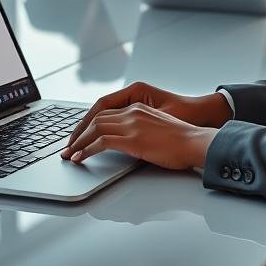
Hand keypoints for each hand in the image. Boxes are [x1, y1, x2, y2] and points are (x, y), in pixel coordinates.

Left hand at [61, 82, 232, 164]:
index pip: (106, 112)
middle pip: (96, 118)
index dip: (89, 125)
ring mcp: (132, 124)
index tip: (80, 137)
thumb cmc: (183, 141)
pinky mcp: (133, 139)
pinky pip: (101, 142)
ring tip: (70, 155)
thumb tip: (128, 143)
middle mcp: (133, 112)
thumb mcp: (158, 128)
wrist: (196, 142)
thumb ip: (141, 130)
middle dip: (79, 134)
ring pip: (95, 129)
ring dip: (79, 143)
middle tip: (69, 147)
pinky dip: (86, 150)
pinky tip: (81, 158)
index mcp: (139, 107)